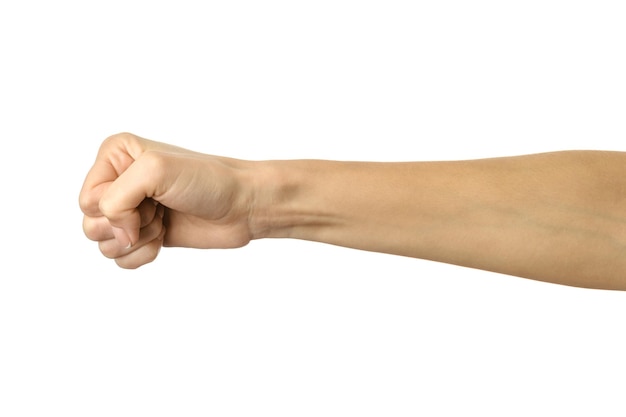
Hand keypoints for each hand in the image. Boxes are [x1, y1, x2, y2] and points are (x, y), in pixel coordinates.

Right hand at [79, 133, 254, 267]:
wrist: (242, 205)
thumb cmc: (207, 181)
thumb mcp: (155, 172)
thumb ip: (116, 199)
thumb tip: (117, 235)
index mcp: (115, 156)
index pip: (87, 200)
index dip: (115, 209)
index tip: (150, 199)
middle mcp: (119, 181)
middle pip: (90, 224)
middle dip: (127, 225)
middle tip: (159, 210)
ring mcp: (132, 210)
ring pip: (104, 244)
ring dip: (138, 240)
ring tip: (164, 222)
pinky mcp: (144, 234)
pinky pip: (121, 259)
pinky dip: (142, 255)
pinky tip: (165, 238)